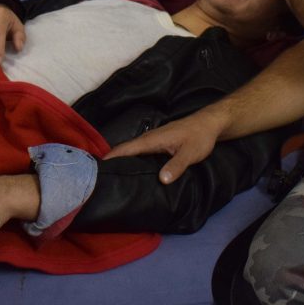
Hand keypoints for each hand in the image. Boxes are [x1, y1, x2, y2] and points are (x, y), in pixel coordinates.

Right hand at [104, 113, 218, 184]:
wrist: (209, 124)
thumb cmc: (199, 137)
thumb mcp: (190, 153)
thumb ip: (176, 166)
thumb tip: (162, 180)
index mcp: (151, 140)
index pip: (125, 149)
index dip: (109, 158)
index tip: (94, 170)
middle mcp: (148, 139)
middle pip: (124, 151)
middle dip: (110, 162)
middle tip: (97, 180)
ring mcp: (152, 141)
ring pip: (131, 152)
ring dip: (120, 162)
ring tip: (109, 178)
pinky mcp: (157, 144)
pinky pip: (139, 153)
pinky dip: (131, 161)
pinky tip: (131, 171)